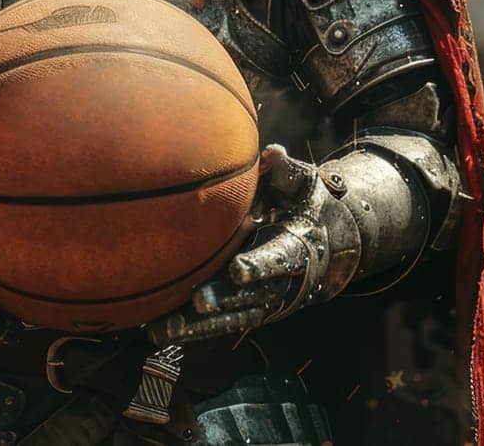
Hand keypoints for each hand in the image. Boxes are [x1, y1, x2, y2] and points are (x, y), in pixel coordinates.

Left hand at [148, 146, 361, 344]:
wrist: (326, 246)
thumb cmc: (304, 205)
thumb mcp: (302, 185)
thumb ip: (286, 171)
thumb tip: (272, 153)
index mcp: (294, 249)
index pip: (277, 260)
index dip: (258, 266)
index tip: (237, 270)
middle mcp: (280, 284)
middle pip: (249, 297)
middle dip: (224, 300)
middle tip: (197, 302)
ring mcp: (263, 302)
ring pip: (229, 317)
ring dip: (196, 326)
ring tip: (161, 331)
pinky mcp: (247, 310)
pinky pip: (218, 323)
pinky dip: (190, 329)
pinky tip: (156, 331)